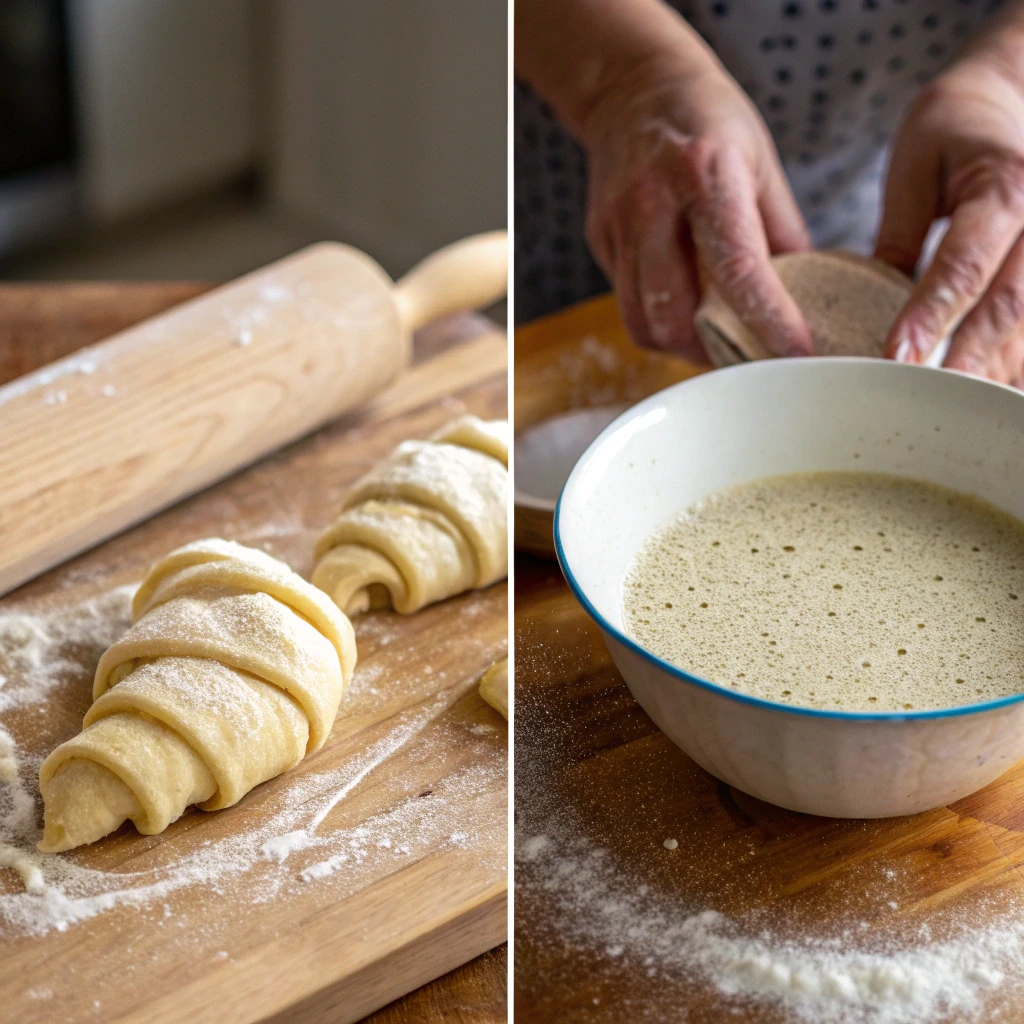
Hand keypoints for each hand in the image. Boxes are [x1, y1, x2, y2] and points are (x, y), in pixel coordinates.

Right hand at [580, 62, 813, 361]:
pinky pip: (628, 304)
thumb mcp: (761, 162)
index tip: (795, 353)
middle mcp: (651, 203)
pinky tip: (684, 312)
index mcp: (704, 174)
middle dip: (715, 350)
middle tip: (748, 357)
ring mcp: (617, 226)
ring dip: (681, 347)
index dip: (768, 320)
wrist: (634, 89)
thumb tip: (809, 298)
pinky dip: (659, 323)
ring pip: (643, 323)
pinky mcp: (600, 242)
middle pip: (676, 313)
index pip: (737, 269)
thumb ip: (781, 233)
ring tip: (714, 344)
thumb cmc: (708, 121)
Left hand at [877, 57, 1023, 384]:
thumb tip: (869, 306)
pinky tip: (987, 391)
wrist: (1019, 96)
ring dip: (993, 369)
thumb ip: (898, 233)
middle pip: (1008, 305)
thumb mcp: (914, 164)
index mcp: (1006, 187)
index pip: (963, 264)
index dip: (929, 315)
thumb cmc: (957, 128)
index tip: (896, 357)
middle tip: (924, 401)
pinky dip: (1014, 360)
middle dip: (965, 359)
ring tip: (952, 409)